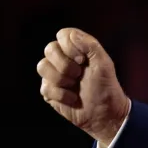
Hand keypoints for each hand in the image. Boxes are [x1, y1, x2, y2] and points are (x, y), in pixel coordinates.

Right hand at [36, 28, 129, 144]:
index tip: (83, 59)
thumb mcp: (104, 63)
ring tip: (75, 86)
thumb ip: (90, 45)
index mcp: (77, 50)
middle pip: (49, 49)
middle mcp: (63, 59)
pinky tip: (73, 98)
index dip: (70, 46)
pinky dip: (62, 95)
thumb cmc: (106, 87)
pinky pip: (45, 87)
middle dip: (65, 64)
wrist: (103, 113)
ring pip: (42, 66)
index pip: (63, 35)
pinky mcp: (49, 91)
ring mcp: (54, 74)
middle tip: (79, 74)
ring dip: (62, 79)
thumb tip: (70, 34)